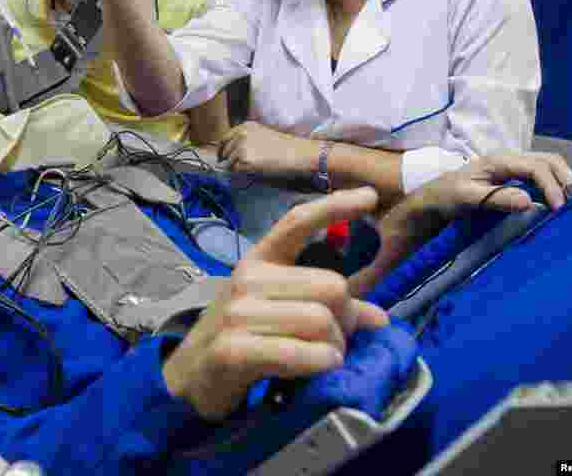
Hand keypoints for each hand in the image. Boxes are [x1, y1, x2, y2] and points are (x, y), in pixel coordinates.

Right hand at [162, 188, 388, 420]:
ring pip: (321, 320)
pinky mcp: (234, 349)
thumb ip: (326, 307)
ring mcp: (237, 313)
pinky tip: (322, 367)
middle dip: (347, 319)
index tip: (370, 195)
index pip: (297, 223)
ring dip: (335, 348)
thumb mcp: (280, 312)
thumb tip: (380, 317)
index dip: (334, 207)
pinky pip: (299, 351)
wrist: (192, 375)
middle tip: (337, 341)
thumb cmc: (244, 338)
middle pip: (332, 287)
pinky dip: (320, 363)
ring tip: (324, 359)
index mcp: (259, 261)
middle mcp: (247, 279)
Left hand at [218, 121, 317, 181]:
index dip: (222, 149)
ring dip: (237, 168)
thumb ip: (246, 139)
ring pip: (230, 162)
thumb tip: (233, 152)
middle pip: (225, 151)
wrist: (296, 153)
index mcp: (245, 126)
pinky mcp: (244, 160)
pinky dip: (242, 173)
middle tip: (237, 167)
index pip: (224, 138)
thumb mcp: (262, 134)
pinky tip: (254, 171)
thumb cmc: (284, 146)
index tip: (221, 157)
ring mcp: (241, 147)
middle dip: (228, 160)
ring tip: (252, 168)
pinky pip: (236, 171)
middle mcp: (240, 134)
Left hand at [349, 150, 571, 295]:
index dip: (498, 197)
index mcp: (449, 194)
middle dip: (543, 181)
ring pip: (532, 160)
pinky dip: (557, 175)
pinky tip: (566, 200)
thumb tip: (354, 292)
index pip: (473, 192)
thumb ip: (377, 269)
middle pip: (515, 165)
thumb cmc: (406, 221)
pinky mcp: (504, 170)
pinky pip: (538, 164)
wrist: (406, 194)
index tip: (526, 206)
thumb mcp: (392, 244)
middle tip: (560, 208)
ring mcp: (491, 169)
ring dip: (555, 176)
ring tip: (570, 204)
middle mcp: (473, 176)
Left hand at [415, 150, 571, 214]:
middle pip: (548, 160)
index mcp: (497, 161)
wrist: (432, 199)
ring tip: (569, 202)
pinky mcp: (513, 179)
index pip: (535, 166)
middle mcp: (508, 160)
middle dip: (564, 177)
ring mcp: (511, 169)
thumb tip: (528, 201)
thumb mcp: (466, 198)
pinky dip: (553, 186)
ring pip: (547, 166)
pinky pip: (540, 177)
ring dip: (561, 180)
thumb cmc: (446, 196)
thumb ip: (495, 198)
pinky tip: (556, 202)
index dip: (550, 185)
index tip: (557, 207)